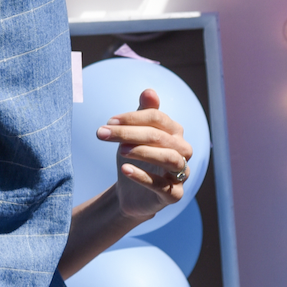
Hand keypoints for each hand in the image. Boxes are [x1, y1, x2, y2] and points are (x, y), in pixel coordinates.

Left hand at [98, 90, 192, 225]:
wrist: (131, 192)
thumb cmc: (135, 157)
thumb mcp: (135, 134)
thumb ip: (144, 114)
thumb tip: (150, 91)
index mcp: (175, 132)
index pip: (157, 118)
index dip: (133, 118)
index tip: (109, 121)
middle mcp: (183, 151)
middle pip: (160, 137)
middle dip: (129, 133)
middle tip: (103, 133)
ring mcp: (181, 173)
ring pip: (169, 158)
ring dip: (143, 152)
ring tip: (121, 151)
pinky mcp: (174, 194)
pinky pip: (163, 185)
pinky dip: (143, 177)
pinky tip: (125, 169)